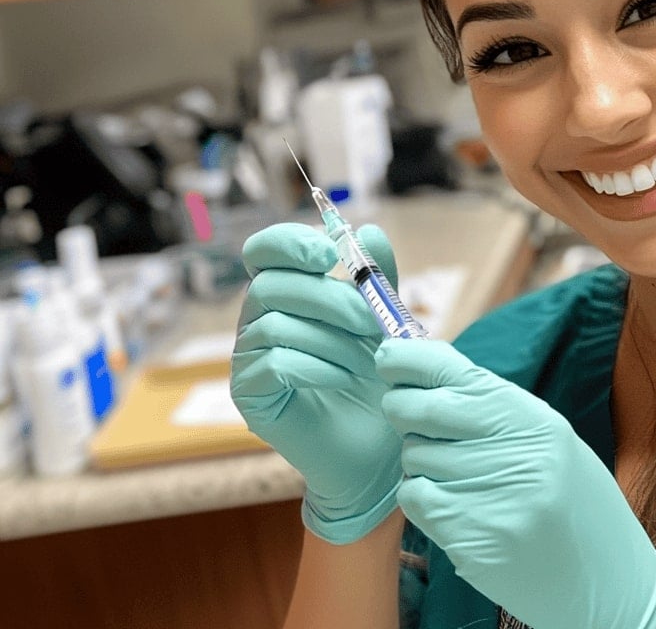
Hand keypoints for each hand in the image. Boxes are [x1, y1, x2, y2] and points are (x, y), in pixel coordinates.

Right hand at [231, 222, 402, 544]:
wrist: (378, 447)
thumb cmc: (377, 380)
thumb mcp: (384, 320)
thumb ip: (376, 278)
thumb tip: (370, 230)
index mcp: (287, 294)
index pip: (264, 251)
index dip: (288, 242)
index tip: (327, 252)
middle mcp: (258, 320)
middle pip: (271, 285)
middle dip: (329, 299)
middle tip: (371, 323)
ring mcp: (247, 359)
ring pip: (275, 324)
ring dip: (330, 339)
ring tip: (363, 362)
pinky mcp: (250, 396)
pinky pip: (272, 364)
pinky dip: (315, 366)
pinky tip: (342, 379)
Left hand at [376, 339, 655, 628]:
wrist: (610, 583)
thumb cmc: (577, 508)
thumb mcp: (552, 444)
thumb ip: (498, 411)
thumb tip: (431, 376)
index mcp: (538, 422)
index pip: (460, 374)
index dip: (414, 360)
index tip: (387, 354)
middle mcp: (518, 454)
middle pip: (426, 412)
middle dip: (404, 409)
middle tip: (406, 414)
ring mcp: (493, 499)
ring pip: (415, 457)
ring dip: (420, 462)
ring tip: (457, 477)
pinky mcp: (472, 539)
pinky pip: (415, 499)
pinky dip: (421, 498)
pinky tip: (451, 506)